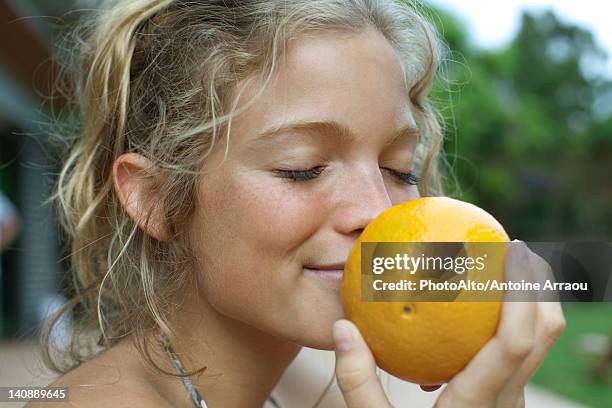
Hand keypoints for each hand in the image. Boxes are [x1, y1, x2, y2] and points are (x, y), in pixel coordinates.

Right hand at [332, 240, 565, 407]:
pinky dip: (515, 323)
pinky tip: (479, 313)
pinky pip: (520, 355)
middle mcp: (508, 402)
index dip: (523, 292)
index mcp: (478, 404)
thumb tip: (343, 328)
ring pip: (541, 345)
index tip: (514, 250)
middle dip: (541, 285)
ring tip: (503, 271)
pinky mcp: (506, 403)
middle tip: (517, 248)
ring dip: (533, 302)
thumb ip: (358, 382)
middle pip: (547, 335)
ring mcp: (512, 404)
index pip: (516, 341)